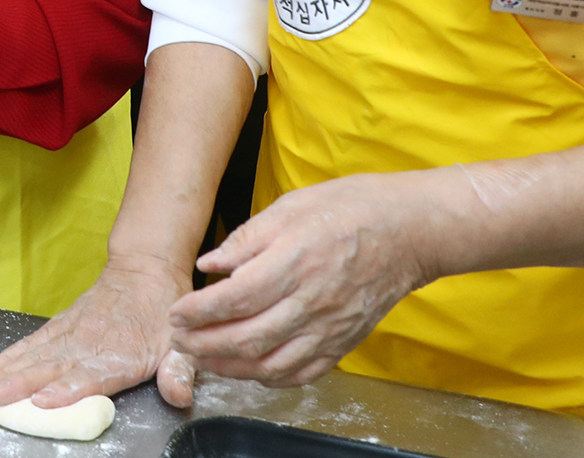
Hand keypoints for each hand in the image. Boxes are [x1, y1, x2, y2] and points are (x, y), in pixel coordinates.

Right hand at [0, 252, 196, 409]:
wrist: (147, 270)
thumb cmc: (164, 314)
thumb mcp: (181, 344)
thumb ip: (179, 371)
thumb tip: (178, 395)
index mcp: (121, 354)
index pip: (89, 375)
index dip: (66, 389)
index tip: (42, 400)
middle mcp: (90, 342)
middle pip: (51, 366)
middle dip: (20, 382)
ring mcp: (72, 332)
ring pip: (36, 353)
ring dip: (8, 370)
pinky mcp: (62, 323)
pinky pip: (34, 341)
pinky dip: (11, 354)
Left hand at [166, 171, 445, 387]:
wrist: (408, 231)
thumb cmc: (350, 209)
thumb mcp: (291, 206)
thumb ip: (246, 239)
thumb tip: (209, 264)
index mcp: (295, 261)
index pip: (235, 298)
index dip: (199, 310)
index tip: (176, 311)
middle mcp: (312, 301)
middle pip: (248, 337)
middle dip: (205, 345)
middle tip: (179, 341)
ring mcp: (331, 327)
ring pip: (272, 363)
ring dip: (231, 367)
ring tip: (203, 359)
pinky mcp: (344, 342)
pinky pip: (303, 372)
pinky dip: (271, 377)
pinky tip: (250, 369)